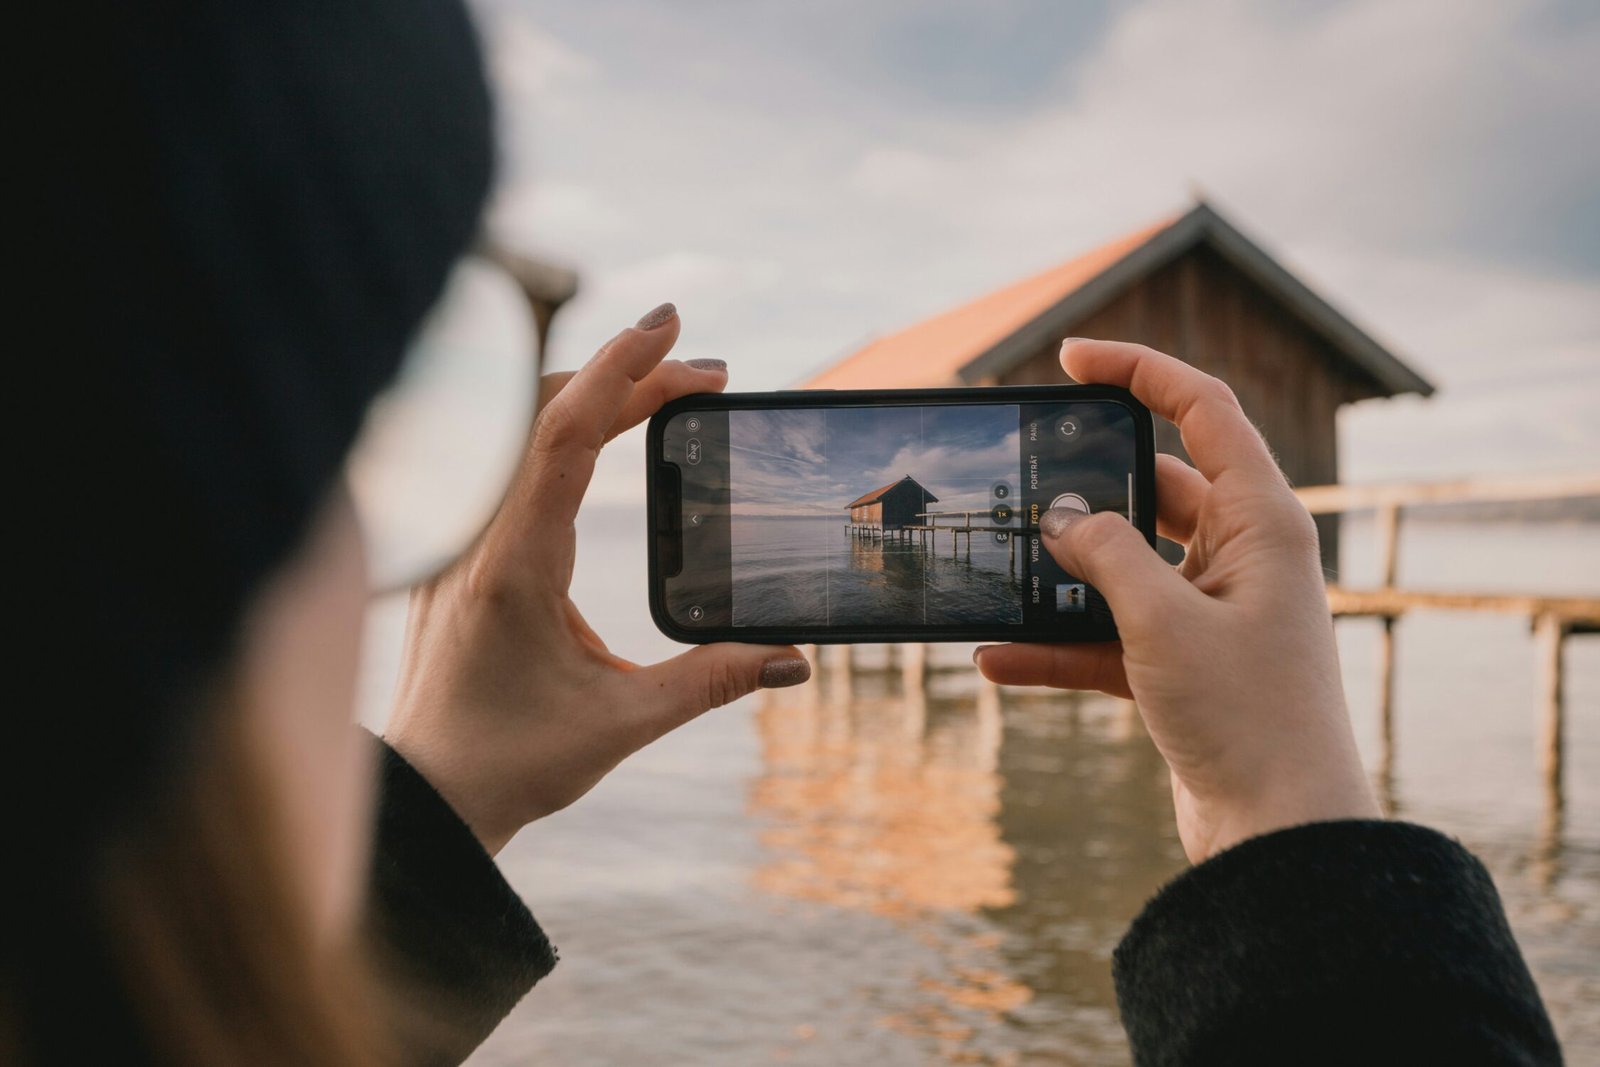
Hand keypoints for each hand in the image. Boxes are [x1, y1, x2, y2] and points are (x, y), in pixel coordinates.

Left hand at [383, 304, 810, 853]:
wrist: (426, 798)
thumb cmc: (509, 764)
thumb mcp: (621, 724)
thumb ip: (712, 682)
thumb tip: (795, 658)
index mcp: (513, 565)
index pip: (563, 435)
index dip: (620, 370)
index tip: (671, 327)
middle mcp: (476, 538)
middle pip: (545, 413)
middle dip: (627, 375)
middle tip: (706, 372)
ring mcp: (459, 540)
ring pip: (519, 430)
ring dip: (594, 396)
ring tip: (670, 392)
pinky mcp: (458, 551)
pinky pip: (505, 459)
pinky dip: (562, 427)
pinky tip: (604, 434)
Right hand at [974, 339, 1377, 862]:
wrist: (1279, 834)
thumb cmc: (1246, 717)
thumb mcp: (1162, 621)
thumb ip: (1105, 555)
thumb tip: (1060, 520)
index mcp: (1260, 521)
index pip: (1202, 411)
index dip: (1139, 371)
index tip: (1071, 360)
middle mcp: (1240, 556)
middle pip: (1153, 488)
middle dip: (1084, 488)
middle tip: (1020, 480)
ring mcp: (1210, 612)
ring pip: (1123, 566)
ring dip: (1063, 575)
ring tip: (999, 568)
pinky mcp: (1183, 666)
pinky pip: (1108, 636)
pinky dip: (1058, 644)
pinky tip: (996, 658)